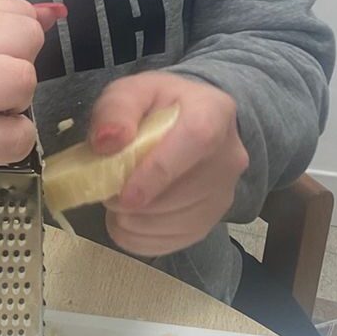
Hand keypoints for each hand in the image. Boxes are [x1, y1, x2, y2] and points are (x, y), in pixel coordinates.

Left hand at [90, 72, 248, 257]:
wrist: (185, 125)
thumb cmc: (156, 107)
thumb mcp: (131, 92)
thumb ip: (116, 109)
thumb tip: (107, 141)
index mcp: (214, 112)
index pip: (196, 141)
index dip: (158, 172)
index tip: (125, 194)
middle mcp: (229, 157)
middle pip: (184, 193)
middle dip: (136, 202)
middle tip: (108, 191)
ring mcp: (223, 194)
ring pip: (175, 224)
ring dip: (133, 221)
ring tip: (118, 199)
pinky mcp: (209, 223)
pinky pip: (169, 244)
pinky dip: (137, 238)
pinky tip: (127, 218)